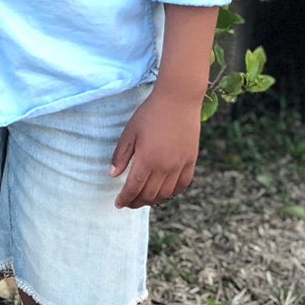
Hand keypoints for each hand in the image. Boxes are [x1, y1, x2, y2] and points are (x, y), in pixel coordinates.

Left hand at [109, 87, 201, 208]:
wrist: (178, 100)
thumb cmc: (150, 114)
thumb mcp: (129, 133)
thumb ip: (121, 156)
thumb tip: (113, 175)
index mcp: (147, 160)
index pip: (134, 188)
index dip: (125, 198)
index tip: (118, 203)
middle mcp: (165, 167)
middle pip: (149, 194)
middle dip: (137, 202)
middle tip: (128, 203)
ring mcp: (180, 165)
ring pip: (166, 193)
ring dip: (154, 200)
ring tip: (144, 199)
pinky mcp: (191, 160)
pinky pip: (183, 184)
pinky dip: (173, 192)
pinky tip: (165, 192)